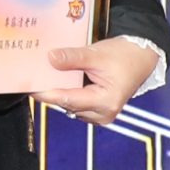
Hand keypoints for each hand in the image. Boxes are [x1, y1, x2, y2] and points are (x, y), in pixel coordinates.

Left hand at [43, 38, 162, 122]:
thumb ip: (72, 58)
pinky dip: (67, 94)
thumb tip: (49, 58)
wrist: (141, 57)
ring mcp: (100, 115)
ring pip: (70, 106)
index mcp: (105, 102)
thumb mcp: (96, 54)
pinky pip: (76, 105)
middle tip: (31, 77)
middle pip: (68, 104)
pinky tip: (58, 82)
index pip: (68, 99)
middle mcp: (103, 114)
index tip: (29, 85)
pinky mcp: (98, 112)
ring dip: (58, 93)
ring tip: (42, 77)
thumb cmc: (123, 56)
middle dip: (50, 91)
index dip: (46, 93)